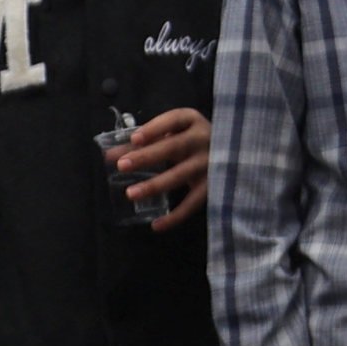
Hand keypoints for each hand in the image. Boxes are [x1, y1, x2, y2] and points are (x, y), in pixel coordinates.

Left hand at [116, 107, 214, 230]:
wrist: (236, 155)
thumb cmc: (193, 141)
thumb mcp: (174, 134)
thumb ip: (144, 143)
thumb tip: (109, 156)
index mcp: (193, 121)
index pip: (173, 120)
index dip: (154, 129)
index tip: (134, 139)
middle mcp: (204, 139)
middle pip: (174, 147)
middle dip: (147, 156)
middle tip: (122, 166)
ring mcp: (210, 163)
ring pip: (180, 175)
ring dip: (155, 185)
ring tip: (131, 194)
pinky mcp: (214, 186)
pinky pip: (192, 203)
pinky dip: (175, 216)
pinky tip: (156, 225)